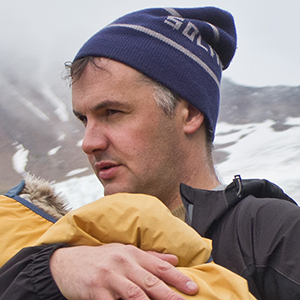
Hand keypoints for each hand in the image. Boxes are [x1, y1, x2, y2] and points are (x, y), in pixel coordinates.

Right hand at [50, 243, 197, 299]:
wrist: (68, 262)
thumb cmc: (101, 258)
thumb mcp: (125, 252)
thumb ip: (150, 257)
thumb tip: (174, 261)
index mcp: (132, 253)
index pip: (158, 266)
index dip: (177, 277)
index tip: (192, 288)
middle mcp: (122, 263)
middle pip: (150, 282)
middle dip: (169, 295)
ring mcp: (109, 277)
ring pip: (134, 295)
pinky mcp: (95, 290)